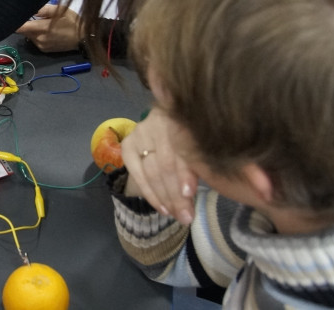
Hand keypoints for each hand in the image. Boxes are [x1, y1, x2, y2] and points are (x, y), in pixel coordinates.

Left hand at [16, 4, 81, 51]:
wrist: (84, 38)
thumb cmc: (72, 21)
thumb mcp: (59, 10)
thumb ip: (43, 9)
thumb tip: (29, 8)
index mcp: (41, 28)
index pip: (19, 27)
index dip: (14, 21)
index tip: (12, 15)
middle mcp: (38, 39)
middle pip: (23, 31)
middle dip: (25, 24)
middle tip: (31, 15)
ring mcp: (41, 46)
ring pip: (29, 36)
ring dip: (31, 30)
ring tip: (41, 23)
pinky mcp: (44, 50)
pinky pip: (35, 41)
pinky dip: (37, 36)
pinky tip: (46, 31)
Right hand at [120, 109, 197, 224]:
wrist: (175, 127)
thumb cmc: (198, 141)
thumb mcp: (204, 149)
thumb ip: (200, 164)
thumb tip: (197, 190)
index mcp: (181, 117)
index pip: (180, 149)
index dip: (184, 172)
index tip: (191, 194)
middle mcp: (157, 120)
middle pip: (165, 162)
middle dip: (176, 194)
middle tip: (186, 216)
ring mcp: (140, 132)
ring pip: (150, 170)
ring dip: (164, 197)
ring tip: (176, 215)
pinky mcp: (129, 145)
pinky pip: (137, 174)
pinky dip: (150, 193)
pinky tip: (161, 208)